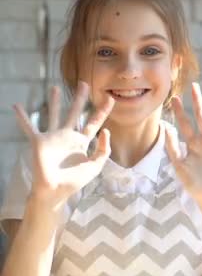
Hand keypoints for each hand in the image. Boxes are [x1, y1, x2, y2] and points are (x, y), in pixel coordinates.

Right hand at [13, 82, 113, 209]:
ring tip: (55, 87)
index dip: (102, 111)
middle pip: (75, 112)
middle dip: (79, 98)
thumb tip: (106, 130)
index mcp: (82, 141)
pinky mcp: (39, 142)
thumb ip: (104, 149)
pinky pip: (29, 127)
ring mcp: (53, 137)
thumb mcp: (96, 165)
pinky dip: (23, 117)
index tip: (111, 98)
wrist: (56, 191)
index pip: (94, 122)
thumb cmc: (75, 181)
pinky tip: (17, 106)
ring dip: (54, 101)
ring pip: (54, 114)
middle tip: (83, 84)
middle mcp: (68, 136)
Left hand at [165, 83, 201, 212]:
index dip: (180, 112)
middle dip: (197, 103)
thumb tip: (166, 128)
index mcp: (193, 144)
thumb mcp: (179, 166)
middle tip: (194, 87)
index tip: (174, 98)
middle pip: (201, 118)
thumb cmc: (195, 184)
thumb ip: (173, 148)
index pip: (185, 124)